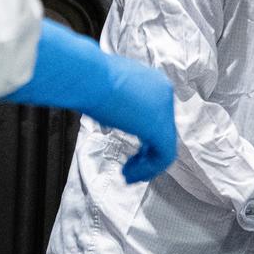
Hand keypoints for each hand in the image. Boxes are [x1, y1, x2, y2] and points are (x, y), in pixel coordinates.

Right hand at [93, 57, 178, 184]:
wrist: (88, 77)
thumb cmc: (89, 81)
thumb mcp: (110, 91)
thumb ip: (121, 104)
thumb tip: (113, 118)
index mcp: (154, 82)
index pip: (157, 116)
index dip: (146, 138)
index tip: (131, 153)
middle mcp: (164, 92)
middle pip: (163, 131)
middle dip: (147, 154)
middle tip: (129, 169)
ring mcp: (164, 108)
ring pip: (165, 145)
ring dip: (146, 166)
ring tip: (128, 176)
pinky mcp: (159, 125)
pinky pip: (163, 155)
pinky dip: (147, 169)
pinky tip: (129, 174)